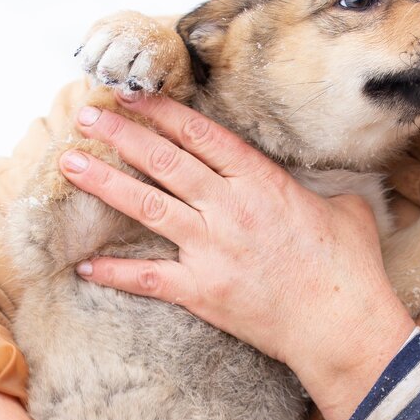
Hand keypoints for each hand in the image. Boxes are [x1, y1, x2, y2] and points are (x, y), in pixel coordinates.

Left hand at [61, 94, 414, 419]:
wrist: (340, 325)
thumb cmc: (349, 269)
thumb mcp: (346, 210)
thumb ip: (320, 192)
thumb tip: (321, 192)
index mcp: (261, 181)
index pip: (201, 135)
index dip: (163, 111)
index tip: (133, 95)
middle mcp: (229, 207)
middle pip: (164, 160)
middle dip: (122, 134)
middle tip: (86, 114)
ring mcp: (212, 249)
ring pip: (148, 205)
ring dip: (105, 183)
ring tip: (70, 163)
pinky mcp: (203, 291)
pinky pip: (148, 278)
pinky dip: (115, 272)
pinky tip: (85, 265)